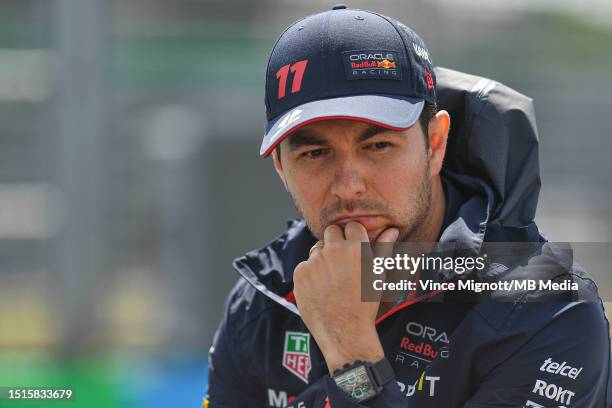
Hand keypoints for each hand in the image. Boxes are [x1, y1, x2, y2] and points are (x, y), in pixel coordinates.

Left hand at [293, 221, 398, 372]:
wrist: (345, 331)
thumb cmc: (366, 304)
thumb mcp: (378, 275)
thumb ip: (383, 248)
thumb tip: (391, 229)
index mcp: (356, 248)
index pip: (351, 226)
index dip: (353, 237)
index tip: (355, 249)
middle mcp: (333, 250)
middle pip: (331, 231)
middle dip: (336, 242)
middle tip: (342, 262)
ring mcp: (314, 261)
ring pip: (317, 248)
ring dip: (323, 257)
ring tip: (333, 279)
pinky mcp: (300, 273)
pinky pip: (305, 265)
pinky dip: (311, 273)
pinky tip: (321, 288)